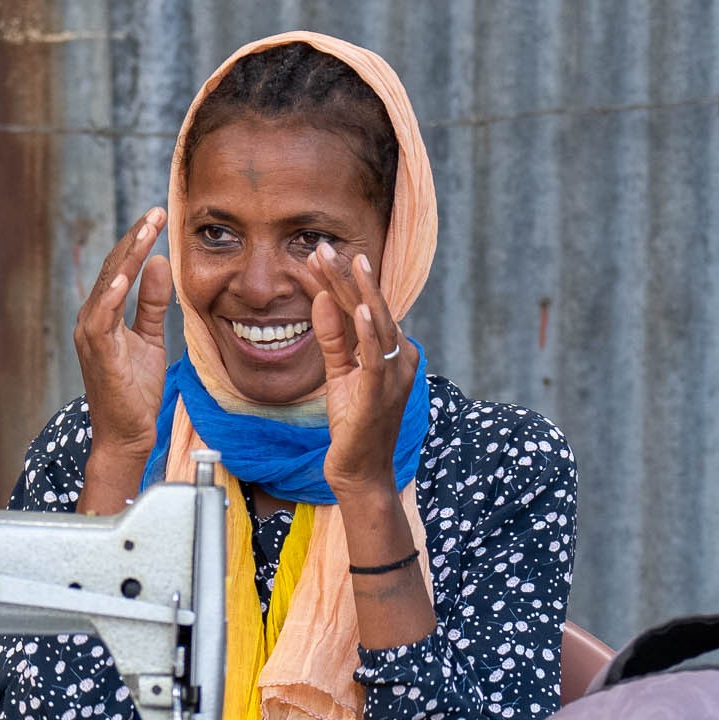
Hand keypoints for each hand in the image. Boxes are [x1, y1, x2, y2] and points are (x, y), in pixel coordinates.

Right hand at [73, 207, 171, 475]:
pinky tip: (125, 275)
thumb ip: (152, 302)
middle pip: (112, 269)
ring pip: (107, 285)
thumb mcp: (150, 338)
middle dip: (135, 238)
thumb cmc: (134, 390)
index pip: (120, 268)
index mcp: (103, 314)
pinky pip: (101, 317)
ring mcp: (90, 334)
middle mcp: (91, 318)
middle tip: (156, 211)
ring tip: (146, 230)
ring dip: (127, 256)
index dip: (138, 241)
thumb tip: (160, 263)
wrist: (127, 433)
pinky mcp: (96, 352)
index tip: (158, 216)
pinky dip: (112, 295)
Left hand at [299, 247, 418, 499]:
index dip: (342, 281)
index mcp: (391, 350)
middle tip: (325, 247)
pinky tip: (363, 309)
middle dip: (348, 276)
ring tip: (347, 261)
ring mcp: (394, 375)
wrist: (360, 472)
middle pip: (373, 307)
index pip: (364, 308)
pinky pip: (377, 357)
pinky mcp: (381, 394)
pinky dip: (371, 332)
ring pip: (379, 324)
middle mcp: (400, 357)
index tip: (318, 255)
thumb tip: (323, 297)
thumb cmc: (354, 424)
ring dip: (361, 291)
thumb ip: (333, 336)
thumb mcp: (340, 372)